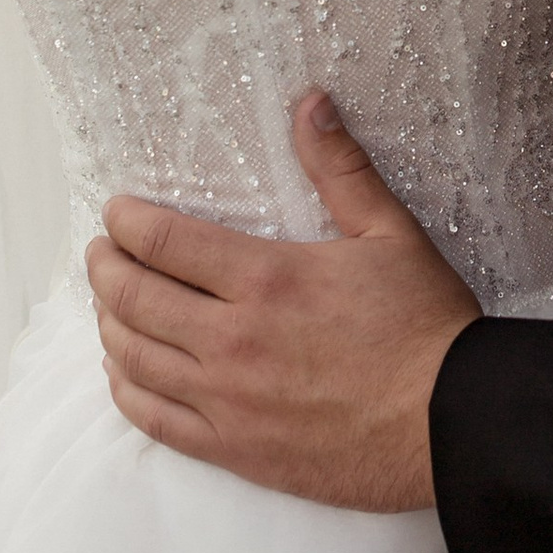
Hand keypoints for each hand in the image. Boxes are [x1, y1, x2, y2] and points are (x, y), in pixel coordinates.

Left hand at [87, 94, 479, 510]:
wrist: (452, 423)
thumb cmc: (425, 328)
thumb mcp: (390, 233)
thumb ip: (340, 168)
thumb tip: (311, 104)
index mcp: (265, 279)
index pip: (162, 241)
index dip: (126, 221)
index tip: (117, 213)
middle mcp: (233, 339)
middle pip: (132, 297)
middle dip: (105, 266)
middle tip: (101, 251)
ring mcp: (227, 399)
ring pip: (133, 358)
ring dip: (108, 323)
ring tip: (108, 303)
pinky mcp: (235, 448)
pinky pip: (155, 419)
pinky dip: (126, 390)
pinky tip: (123, 371)